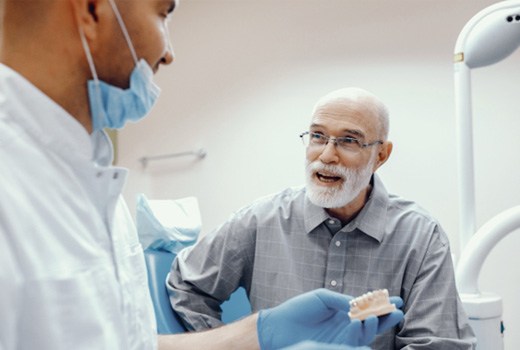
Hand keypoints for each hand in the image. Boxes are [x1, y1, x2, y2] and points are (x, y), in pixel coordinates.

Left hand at [256, 288, 403, 349]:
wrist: (280, 326)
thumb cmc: (299, 309)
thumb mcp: (322, 298)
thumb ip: (341, 300)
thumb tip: (359, 304)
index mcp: (343, 310)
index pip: (367, 307)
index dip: (381, 304)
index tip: (395, 298)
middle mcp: (346, 324)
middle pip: (372, 322)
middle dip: (386, 317)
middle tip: (398, 310)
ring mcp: (342, 337)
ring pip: (365, 333)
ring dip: (374, 325)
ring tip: (379, 316)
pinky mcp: (336, 346)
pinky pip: (353, 340)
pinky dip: (358, 331)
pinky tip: (359, 322)